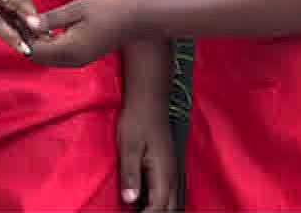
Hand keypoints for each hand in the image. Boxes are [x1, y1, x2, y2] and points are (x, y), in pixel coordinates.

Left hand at [29, 0, 136, 67]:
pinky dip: (51, 45)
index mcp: (69, 49)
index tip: (18, 20)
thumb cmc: (108, 9)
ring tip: (34, 23)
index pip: (35, 51)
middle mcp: (73, 60)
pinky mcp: (84, 57)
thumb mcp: (77, 8)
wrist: (136, 19)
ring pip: (50, 58)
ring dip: (40, 44)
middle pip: (40, 58)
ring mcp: (79, 61)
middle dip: (30, 42)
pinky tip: (50, 29)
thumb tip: (28, 23)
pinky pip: (60, 56)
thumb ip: (51, 18)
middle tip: (23, 21)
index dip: (24, 37)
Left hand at [115, 95, 177, 209]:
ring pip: (171, 201)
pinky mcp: (167, 165)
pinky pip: (168, 192)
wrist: (149, 98)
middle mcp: (171, 174)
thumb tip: (130, 200)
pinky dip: (160, 202)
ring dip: (159, 209)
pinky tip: (145, 201)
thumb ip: (131, 175)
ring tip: (140, 210)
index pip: (158, 207)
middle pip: (169, 208)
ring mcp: (171, 169)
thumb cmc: (137, 120)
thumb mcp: (129, 147)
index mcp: (163, 172)